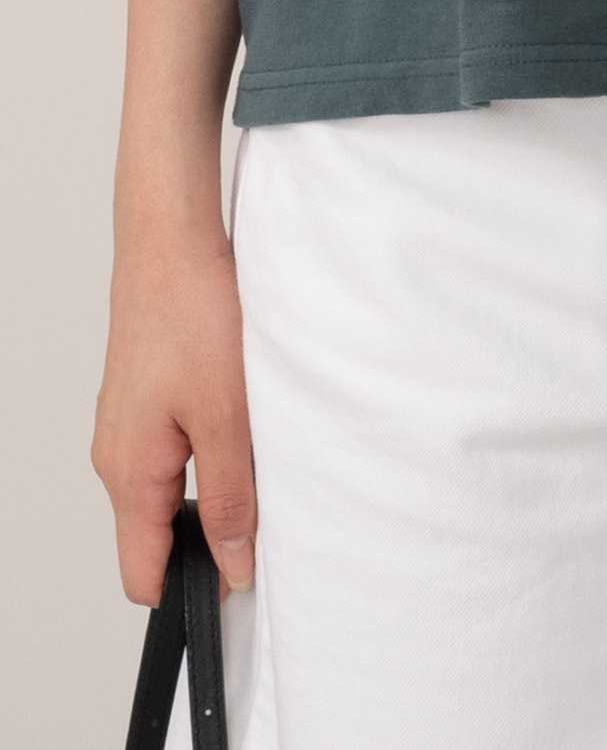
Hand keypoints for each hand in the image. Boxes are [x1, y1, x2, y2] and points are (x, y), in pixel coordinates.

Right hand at [91, 228, 256, 605]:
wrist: (171, 239)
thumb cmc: (190, 314)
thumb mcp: (227, 416)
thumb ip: (231, 497)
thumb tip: (235, 563)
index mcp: (129, 473)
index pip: (142, 572)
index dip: (188, 591)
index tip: (237, 588)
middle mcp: (117, 455)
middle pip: (156, 533)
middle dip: (208, 537)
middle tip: (265, 513)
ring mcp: (127, 424)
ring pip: (168, 487)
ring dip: (212, 486)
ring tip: (257, 455)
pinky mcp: (145, 395)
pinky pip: (172, 447)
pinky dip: (208, 447)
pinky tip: (241, 418)